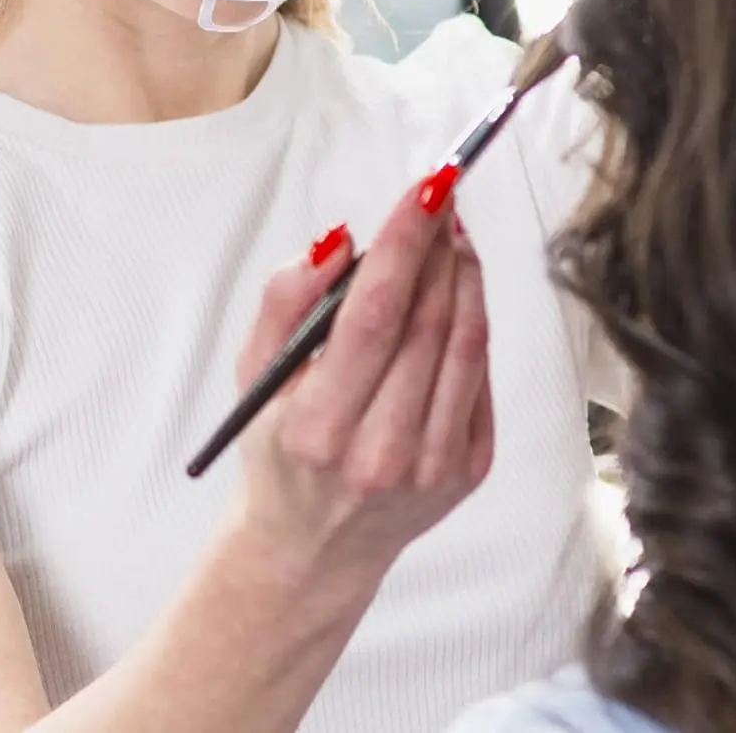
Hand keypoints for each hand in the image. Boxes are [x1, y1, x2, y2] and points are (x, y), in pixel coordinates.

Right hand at [229, 182, 493, 591]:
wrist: (315, 547)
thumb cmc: (280, 445)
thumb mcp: (255, 373)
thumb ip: (286, 301)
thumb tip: (338, 241)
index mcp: (318, 426)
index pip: (375, 315)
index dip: (405, 243)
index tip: (427, 188)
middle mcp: (380, 452)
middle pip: (429, 322)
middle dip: (439, 246)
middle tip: (440, 197)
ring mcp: (432, 467)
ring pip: (465, 343)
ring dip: (465, 274)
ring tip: (452, 234)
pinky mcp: (468, 470)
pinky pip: (480, 374)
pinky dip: (473, 320)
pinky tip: (456, 291)